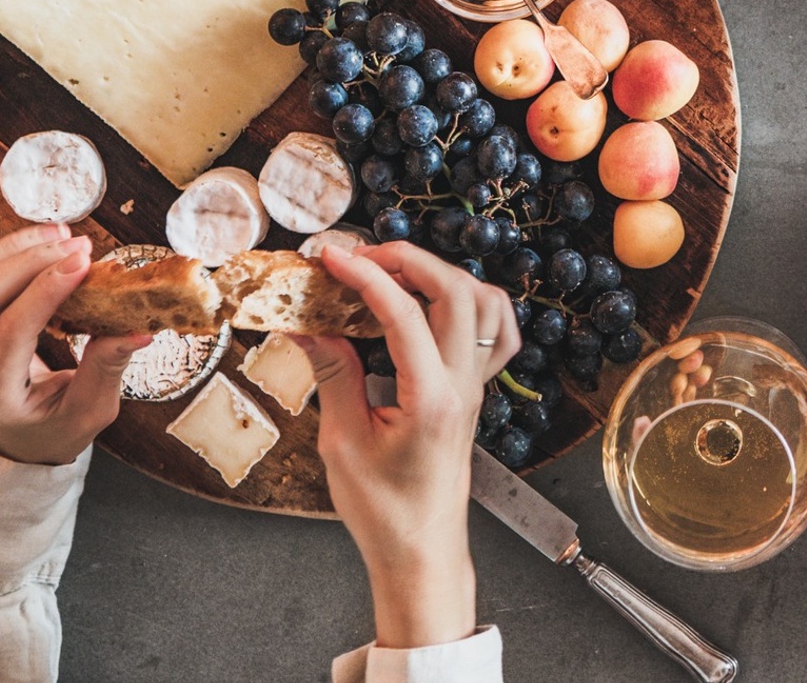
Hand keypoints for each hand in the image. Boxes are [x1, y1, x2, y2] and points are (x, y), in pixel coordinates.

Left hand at [0, 225, 146, 466]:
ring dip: (7, 250)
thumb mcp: (91, 411)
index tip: (85, 261)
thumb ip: (108, 368)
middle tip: (79, 245)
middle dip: (31, 260)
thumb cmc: (54, 428)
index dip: (48, 288)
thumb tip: (138, 329)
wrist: (16, 441)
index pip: (14, 329)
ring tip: (54, 236)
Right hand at [295, 243, 518, 650]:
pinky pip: (496, 331)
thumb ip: (332, 375)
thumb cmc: (383, 510)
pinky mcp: (476, 391)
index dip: (367, 276)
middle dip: (409, 261)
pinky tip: (436, 302)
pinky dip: (471, 301)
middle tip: (360, 257)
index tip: (332, 257)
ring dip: (442, 274)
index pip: (406, 314)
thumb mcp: (342, 442)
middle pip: (458, 293)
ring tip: (393, 272)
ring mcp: (476, 386)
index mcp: (431, 399)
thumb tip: (309, 324)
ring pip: (486, 303)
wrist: (422, 549)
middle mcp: (463, 385)